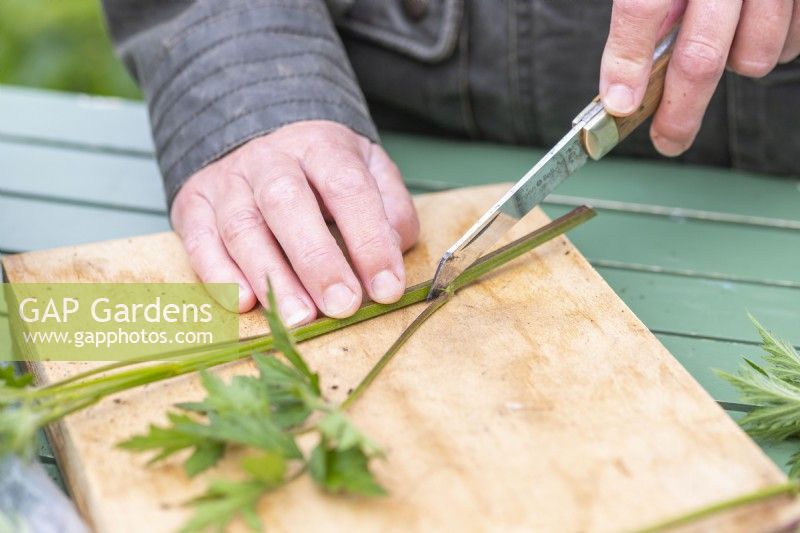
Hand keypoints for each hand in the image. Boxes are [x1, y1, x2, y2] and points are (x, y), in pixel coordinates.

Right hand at [170, 120, 419, 322]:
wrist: (261, 138)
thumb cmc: (324, 171)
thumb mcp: (370, 172)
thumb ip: (390, 210)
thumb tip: (392, 253)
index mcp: (320, 146)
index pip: (347, 188)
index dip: (369, 239)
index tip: (387, 287)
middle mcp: (270, 160)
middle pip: (287, 203)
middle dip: (317, 260)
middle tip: (342, 306)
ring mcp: (228, 182)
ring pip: (242, 226)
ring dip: (271, 276)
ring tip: (299, 318)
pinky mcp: (194, 205)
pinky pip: (201, 240)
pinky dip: (220, 274)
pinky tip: (245, 303)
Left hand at [600, 0, 799, 155]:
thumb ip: (647, 3)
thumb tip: (624, 74)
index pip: (642, 8)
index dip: (627, 60)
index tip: (619, 103)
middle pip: (700, 55)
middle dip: (679, 111)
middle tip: (667, 138)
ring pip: (753, 57)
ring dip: (735, 66)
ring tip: (726, 40)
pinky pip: (792, 44)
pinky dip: (774, 47)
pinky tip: (758, 25)